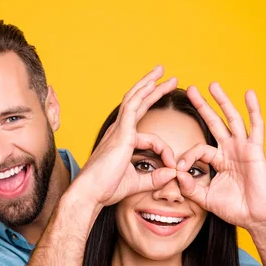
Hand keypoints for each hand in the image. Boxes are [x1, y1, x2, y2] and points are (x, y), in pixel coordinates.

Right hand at [73, 66, 177, 206]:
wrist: (90, 193)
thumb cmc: (107, 189)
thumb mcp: (137, 183)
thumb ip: (155, 178)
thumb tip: (173, 173)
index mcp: (122, 142)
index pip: (149, 137)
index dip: (165, 151)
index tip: (174, 167)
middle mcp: (119, 132)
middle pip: (137, 104)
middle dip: (152, 89)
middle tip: (166, 77)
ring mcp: (119, 130)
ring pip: (134, 99)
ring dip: (149, 84)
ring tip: (162, 72)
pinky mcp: (121, 133)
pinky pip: (133, 107)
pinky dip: (143, 94)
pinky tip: (153, 84)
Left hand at [175, 82, 265, 230]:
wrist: (258, 218)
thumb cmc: (236, 209)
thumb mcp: (207, 198)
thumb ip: (191, 188)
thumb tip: (176, 175)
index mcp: (219, 160)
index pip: (198, 148)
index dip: (186, 157)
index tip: (176, 169)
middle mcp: (230, 150)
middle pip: (214, 123)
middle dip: (202, 106)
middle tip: (190, 89)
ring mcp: (243, 148)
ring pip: (232, 119)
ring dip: (222, 102)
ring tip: (213, 85)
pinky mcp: (255, 151)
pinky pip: (256, 127)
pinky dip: (253, 110)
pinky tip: (249, 94)